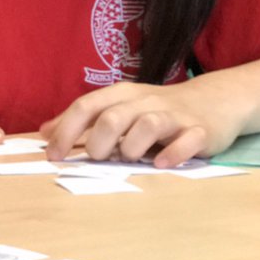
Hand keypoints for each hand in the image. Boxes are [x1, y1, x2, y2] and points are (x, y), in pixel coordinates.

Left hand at [40, 80, 242, 167]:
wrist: (215, 100)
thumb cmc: (157, 108)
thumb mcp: (118, 107)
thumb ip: (83, 120)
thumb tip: (45, 132)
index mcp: (121, 95)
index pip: (86, 107)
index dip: (65, 131)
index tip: (52, 155)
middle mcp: (144, 101)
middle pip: (112, 118)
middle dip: (98, 144)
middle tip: (98, 158)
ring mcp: (173, 115)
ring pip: (146, 125)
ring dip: (131, 147)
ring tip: (130, 158)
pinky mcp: (199, 130)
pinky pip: (186, 141)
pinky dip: (172, 154)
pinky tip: (161, 164)